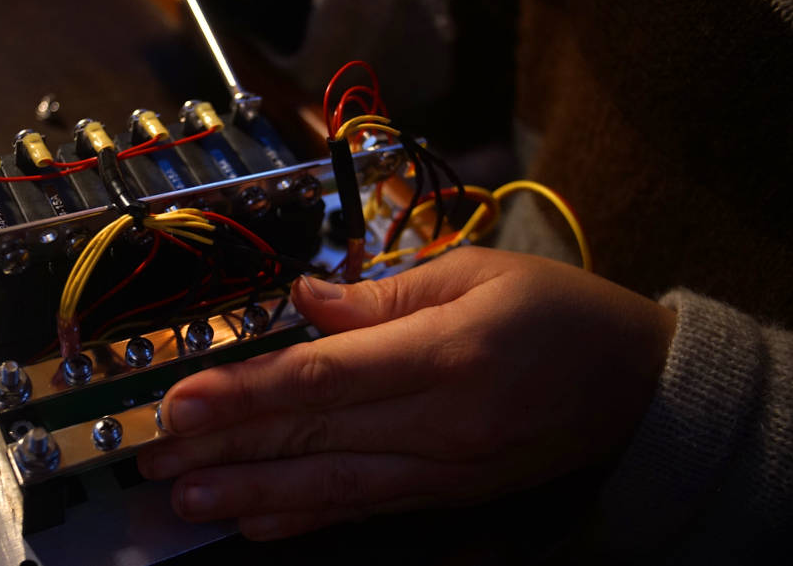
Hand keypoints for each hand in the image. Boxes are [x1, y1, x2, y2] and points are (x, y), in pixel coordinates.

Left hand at [137, 247, 676, 539]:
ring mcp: (441, 469)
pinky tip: (257, 520)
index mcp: (442, 354)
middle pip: (311, 436)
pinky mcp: (447, 492)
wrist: (639, 387)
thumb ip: (383, 292)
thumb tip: (304, 300)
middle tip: (153, 454)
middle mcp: (437, 423)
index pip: (320, 378)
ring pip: (329, 484)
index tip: (178, 401)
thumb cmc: (560, 313)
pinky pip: (366, 506)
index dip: (242, 393)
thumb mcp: (479, 273)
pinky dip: (307, 515)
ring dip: (250, 491)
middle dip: (224, 445)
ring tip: (185, 498)